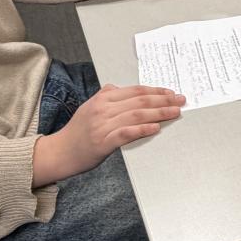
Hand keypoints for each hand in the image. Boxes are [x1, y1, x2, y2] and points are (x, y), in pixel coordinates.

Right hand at [32, 85, 184, 185]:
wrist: (59, 152)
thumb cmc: (77, 132)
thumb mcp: (88, 108)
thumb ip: (104, 97)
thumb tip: (116, 88)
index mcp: (102, 99)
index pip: (134, 91)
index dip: (155, 91)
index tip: (171, 93)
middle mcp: (103, 109)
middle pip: (139, 101)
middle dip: (163, 100)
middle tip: (180, 101)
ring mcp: (102, 125)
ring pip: (136, 115)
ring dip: (159, 113)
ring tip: (175, 113)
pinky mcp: (103, 142)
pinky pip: (126, 133)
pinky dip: (142, 129)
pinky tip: (155, 128)